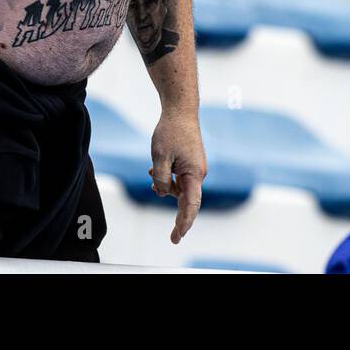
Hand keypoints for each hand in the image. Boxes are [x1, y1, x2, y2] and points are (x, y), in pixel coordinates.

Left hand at [149, 109, 206, 243]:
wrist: (180, 111)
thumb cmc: (171, 131)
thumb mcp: (159, 156)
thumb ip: (160, 178)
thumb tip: (160, 193)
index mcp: (194, 174)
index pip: (191, 205)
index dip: (185, 223)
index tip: (178, 236)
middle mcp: (198, 173)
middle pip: (188, 201)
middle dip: (179, 217)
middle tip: (173, 238)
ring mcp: (195, 168)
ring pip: (181, 188)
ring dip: (165, 188)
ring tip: (151, 172)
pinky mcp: (190, 163)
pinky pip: (179, 179)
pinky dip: (168, 179)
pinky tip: (154, 170)